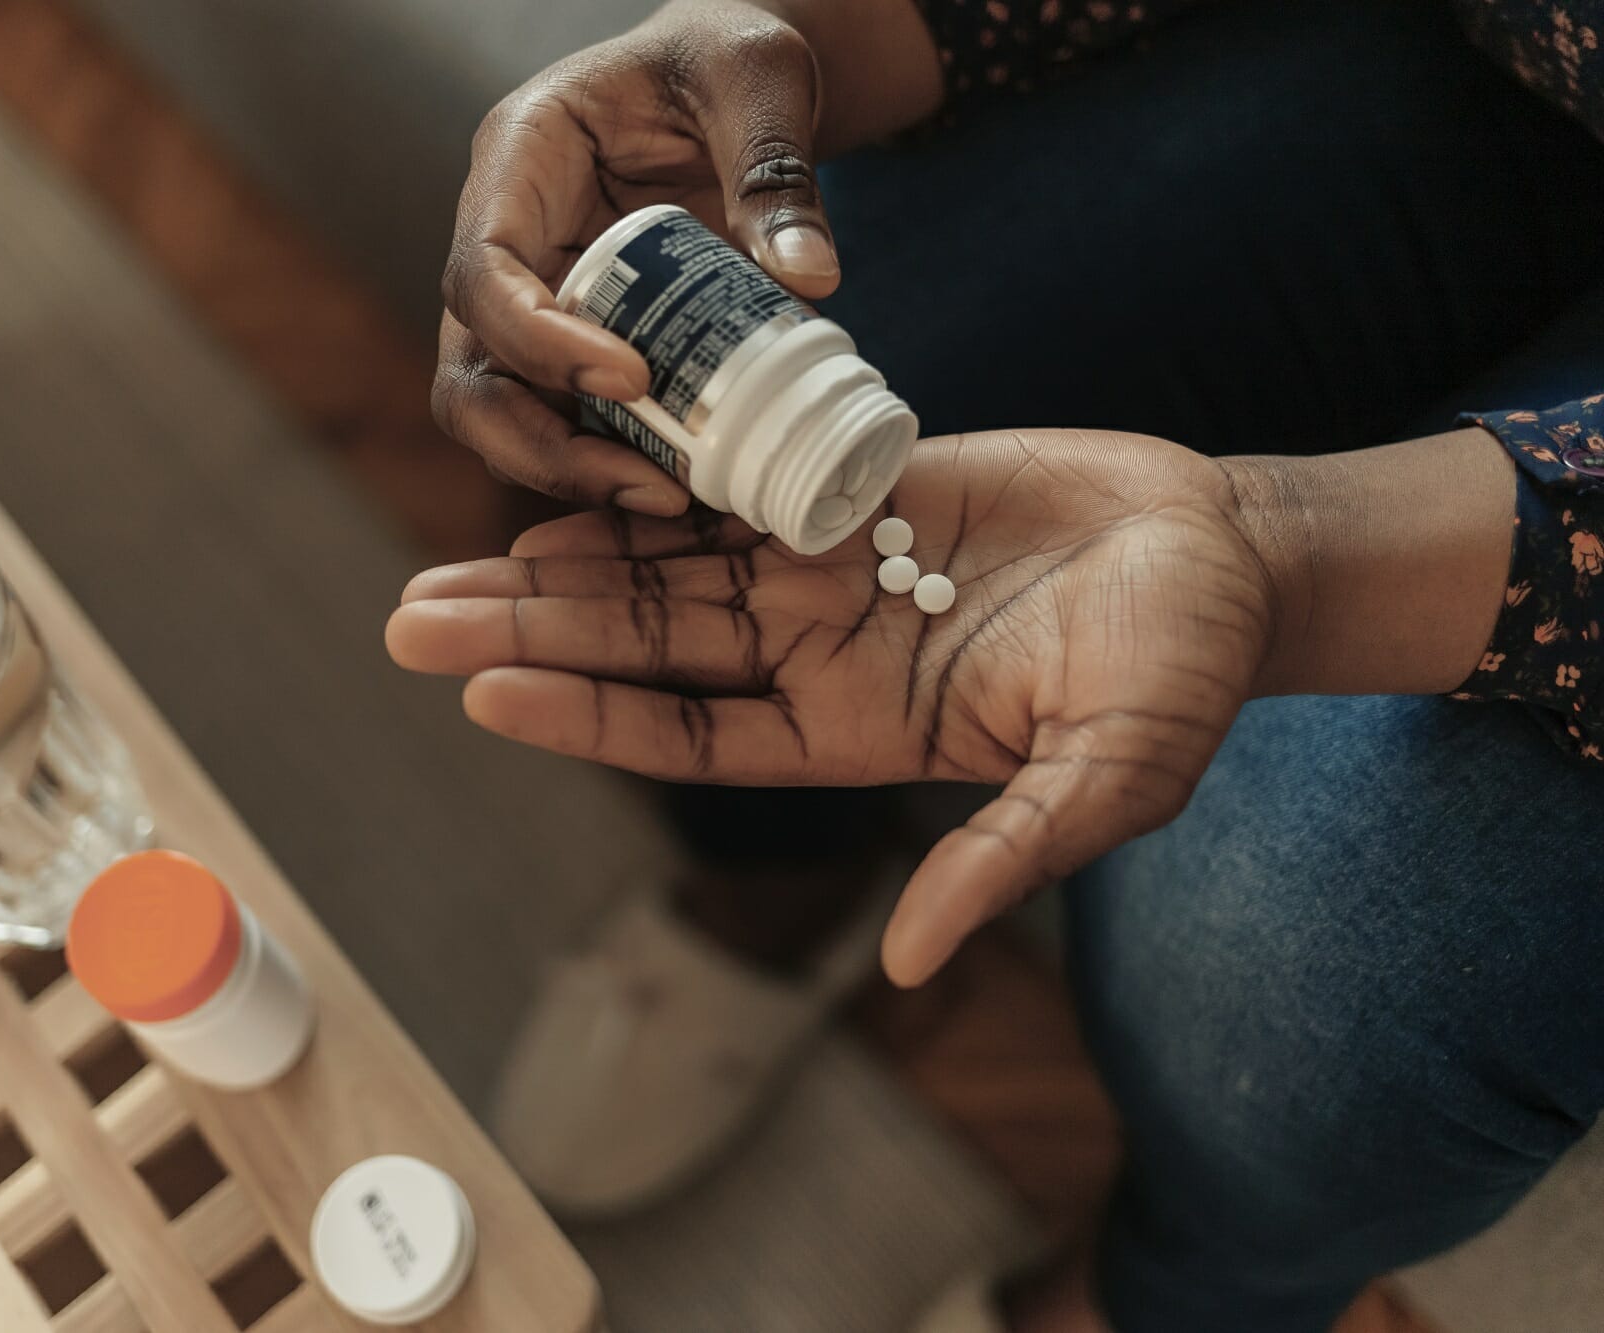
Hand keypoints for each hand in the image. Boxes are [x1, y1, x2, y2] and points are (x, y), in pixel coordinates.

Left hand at [391, 429, 1281, 982]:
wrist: (1222, 555)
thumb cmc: (1177, 676)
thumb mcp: (1103, 782)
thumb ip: (1004, 858)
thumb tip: (914, 966)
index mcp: (856, 733)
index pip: (690, 735)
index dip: (591, 718)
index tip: (488, 697)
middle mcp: (820, 653)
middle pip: (648, 646)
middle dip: (534, 631)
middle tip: (410, 622)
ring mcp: (834, 567)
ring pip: (670, 562)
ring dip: (565, 556)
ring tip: (452, 552)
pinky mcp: (860, 482)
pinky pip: (738, 473)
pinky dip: (658, 469)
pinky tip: (573, 460)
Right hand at [435, 1, 881, 514]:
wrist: (736, 80)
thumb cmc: (731, 55)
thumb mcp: (760, 81)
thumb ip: (777, 170)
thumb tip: (809, 279)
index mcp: (521, 155)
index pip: (481, 269)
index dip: (536, 341)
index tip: (630, 379)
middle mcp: (506, 236)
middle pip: (470, 368)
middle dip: (539, 442)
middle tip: (646, 483)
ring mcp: (533, 299)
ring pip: (504, 413)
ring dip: (572, 470)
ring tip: (671, 499)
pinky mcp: (575, 343)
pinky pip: (566, 421)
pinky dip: (612, 462)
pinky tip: (683, 488)